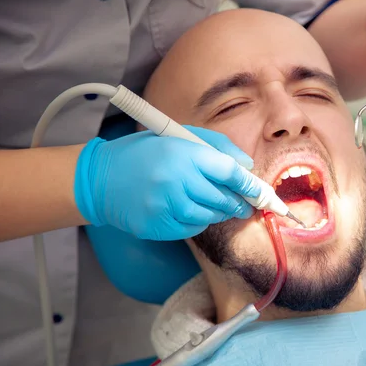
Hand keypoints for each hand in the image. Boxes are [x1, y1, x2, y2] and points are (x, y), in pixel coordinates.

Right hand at [75, 126, 259, 240]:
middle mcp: (177, 181)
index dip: (251, 186)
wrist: (101, 179)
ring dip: (220, 211)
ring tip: (215, 202)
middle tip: (245, 203)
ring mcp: (167, 207)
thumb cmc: (145, 153)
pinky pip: (194, 228)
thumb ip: (217, 147)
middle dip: (240, 203)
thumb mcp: (179, 137)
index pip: (230, 173)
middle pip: (225, 199)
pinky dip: (199, 220)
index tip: (265, 194)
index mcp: (184, 154)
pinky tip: (191, 209)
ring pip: (212, 216)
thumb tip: (247, 167)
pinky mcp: (159, 226)